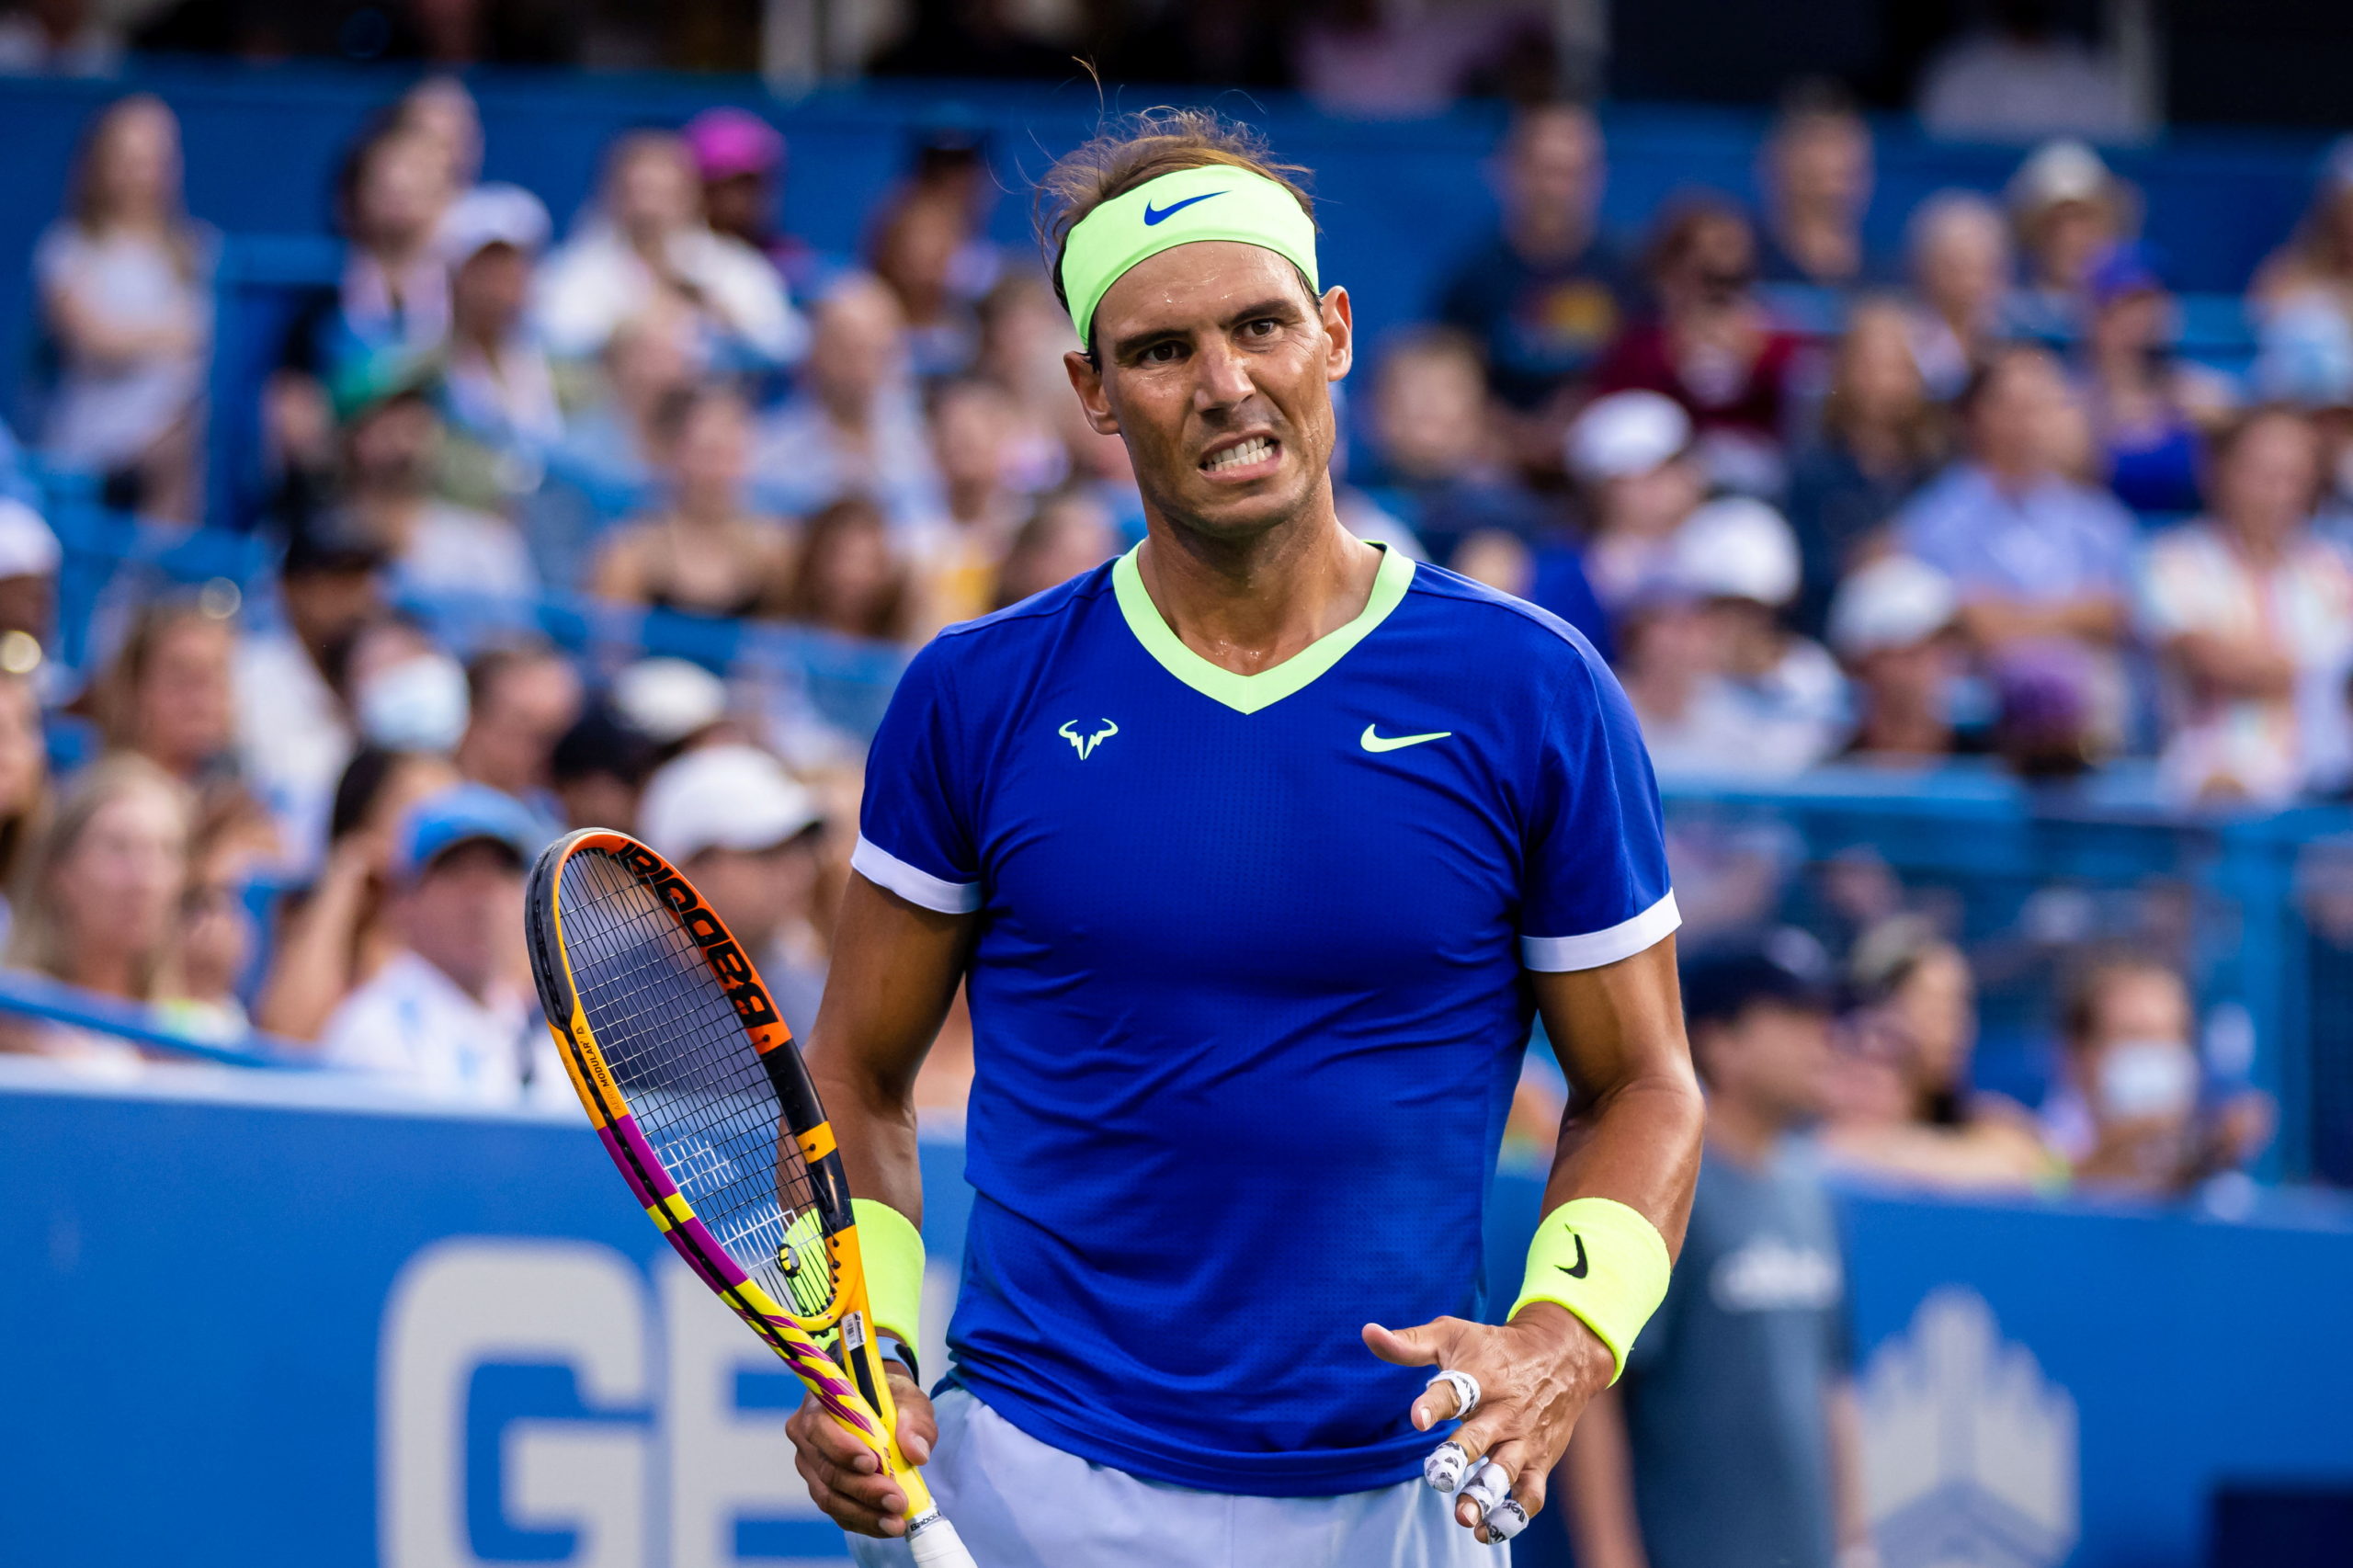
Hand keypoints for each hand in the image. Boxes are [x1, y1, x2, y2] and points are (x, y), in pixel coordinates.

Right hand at [785, 1368, 935, 1537]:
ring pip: (830, 1497)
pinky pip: (839, 1512)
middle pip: (827, 1470)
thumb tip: (917, 1453)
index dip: (841, 1449)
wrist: (882, 1410)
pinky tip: (887, 1525)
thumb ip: (914, 1421)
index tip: (871, 1463)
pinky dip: (864, 1521)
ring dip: (865, 1513)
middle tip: (897, 1501)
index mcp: (819, 1405)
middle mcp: (807, 1439)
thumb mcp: (908, 1400)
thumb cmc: (891, 1400)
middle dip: (863, 1489)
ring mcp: (811, 1468)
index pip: (819, 1428)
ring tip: (895, 1522)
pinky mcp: (823, 1489)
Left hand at [1364, 1303, 1614, 1541]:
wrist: (1562, 1356)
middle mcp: (1503, 1411)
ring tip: (1464, 1517)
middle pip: (1480, 1437)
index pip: (1456, 1390)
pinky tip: (1485, 1531)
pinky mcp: (1539, 1461)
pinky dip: (1513, 1517)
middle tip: (1439, 1479)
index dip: (1435, 1404)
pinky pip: (1531, 1495)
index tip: (1418, 1418)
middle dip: (1459, 1458)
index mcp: (1480, 1378)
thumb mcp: (1452, 1335)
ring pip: (1506, 1471)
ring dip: (1485, 1494)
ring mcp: (1522, 1440)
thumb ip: (1409, 1344)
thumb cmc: (1494, 1347)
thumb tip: (1367, 1333)